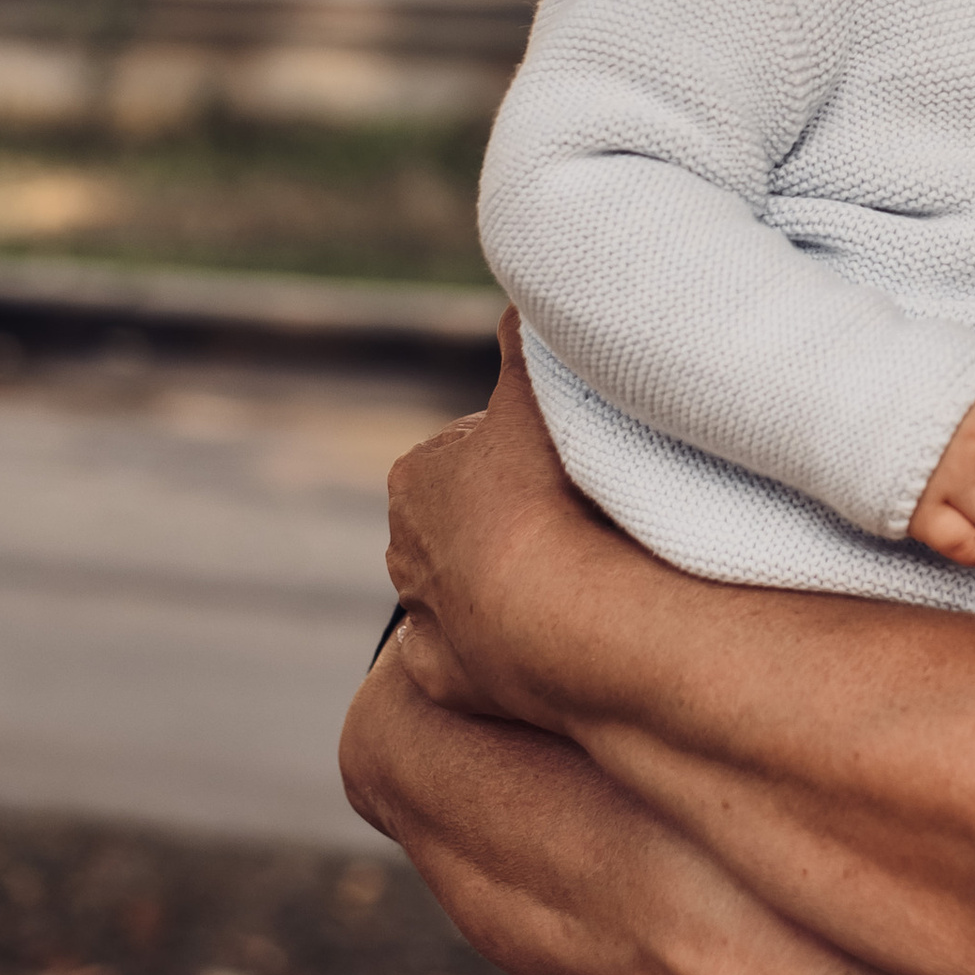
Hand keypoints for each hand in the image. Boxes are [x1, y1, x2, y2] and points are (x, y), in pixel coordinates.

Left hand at [383, 311, 600, 720]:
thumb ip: (523, 340)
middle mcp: (403, 551)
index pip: (467, 451)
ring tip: (570, 571)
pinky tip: (546, 626)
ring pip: (464, 588)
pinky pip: (475, 654)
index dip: (517, 450)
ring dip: (504, 580)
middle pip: (463, 520)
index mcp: (416, 479)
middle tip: (572, 508)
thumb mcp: (534, 393)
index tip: (563, 455)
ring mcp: (424, 621)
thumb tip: (518, 293)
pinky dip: (502, 642)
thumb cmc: (538, 495)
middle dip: (505, 515)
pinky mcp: (448, 680)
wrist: (546, 615)